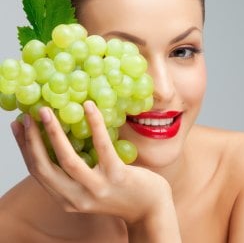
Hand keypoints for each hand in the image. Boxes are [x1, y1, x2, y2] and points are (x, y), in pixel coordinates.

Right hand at [10, 100, 172, 224]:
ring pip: (67, 159)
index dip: (25, 148)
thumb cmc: (121, 194)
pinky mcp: (117, 176)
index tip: (18, 127)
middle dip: (31, 140)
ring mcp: (96, 188)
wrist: (150, 210)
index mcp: (67, 199)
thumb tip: (62, 141)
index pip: (38, 173)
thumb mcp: (90, 190)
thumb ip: (75, 175)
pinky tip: (88, 107)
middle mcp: (77, 198)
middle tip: (28, 115)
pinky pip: (102, 146)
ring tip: (46, 111)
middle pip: (43, 167)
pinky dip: (94, 124)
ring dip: (53, 132)